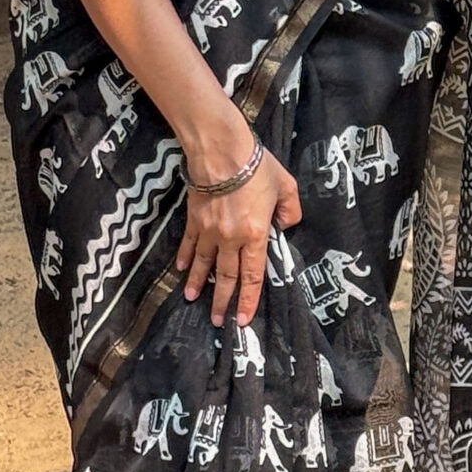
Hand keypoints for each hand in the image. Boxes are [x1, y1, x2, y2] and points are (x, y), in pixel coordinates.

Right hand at [177, 143, 302, 326]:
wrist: (221, 150)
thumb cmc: (256, 166)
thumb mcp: (286, 186)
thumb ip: (290, 210)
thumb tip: (286, 225)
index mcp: (256, 235)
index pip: (252, 275)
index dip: (247, 299)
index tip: (242, 319)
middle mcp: (231, 239)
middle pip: (227, 276)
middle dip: (222, 301)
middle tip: (217, 321)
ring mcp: (209, 230)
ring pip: (203, 264)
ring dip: (199, 284)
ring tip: (193, 299)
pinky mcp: (194, 218)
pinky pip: (189, 243)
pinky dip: (185, 257)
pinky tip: (181, 269)